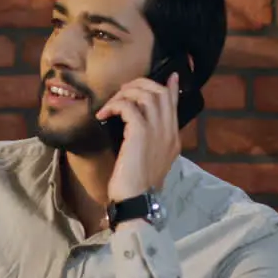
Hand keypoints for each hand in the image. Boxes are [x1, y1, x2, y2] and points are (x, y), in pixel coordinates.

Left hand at [96, 72, 180, 204]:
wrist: (136, 201)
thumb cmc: (136, 185)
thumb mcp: (148, 161)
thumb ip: (148, 142)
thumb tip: (136, 127)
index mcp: (173, 139)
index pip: (174, 104)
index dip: (169, 87)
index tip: (168, 76)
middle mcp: (169, 132)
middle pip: (160, 93)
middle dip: (140, 85)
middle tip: (122, 91)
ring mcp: (157, 131)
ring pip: (146, 95)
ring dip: (125, 94)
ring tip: (111, 104)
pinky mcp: (141, 134)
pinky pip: (129, 107)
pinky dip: (115, 105)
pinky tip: (104, 114)